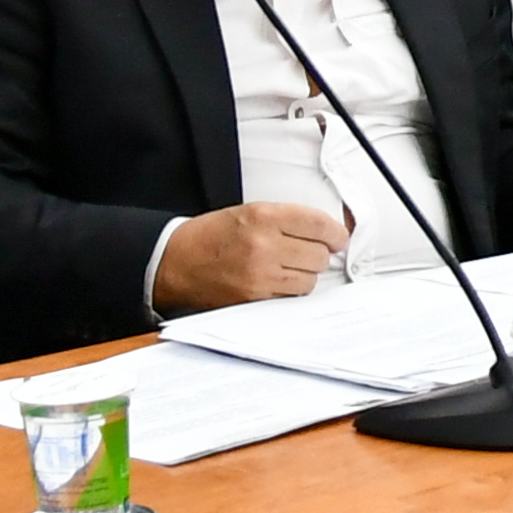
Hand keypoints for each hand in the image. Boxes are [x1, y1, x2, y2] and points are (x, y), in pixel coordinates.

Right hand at [155, 199, 352, 311]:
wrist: (174, 262)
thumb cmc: (209, 237)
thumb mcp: (247, 213)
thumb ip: (286, 219)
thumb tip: (326, 230)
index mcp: (262, 216)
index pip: (318, 224)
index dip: (335, 233)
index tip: (338, 237)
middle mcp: (263, 245)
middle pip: (319, 254)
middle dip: (318, 253)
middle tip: (308, 251)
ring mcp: (260, 275)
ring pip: (309, 279)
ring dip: (305, 273)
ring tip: (289, 266)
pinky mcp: (255, 298)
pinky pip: (291, 296)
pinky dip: (290, 290)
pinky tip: (277, 280)